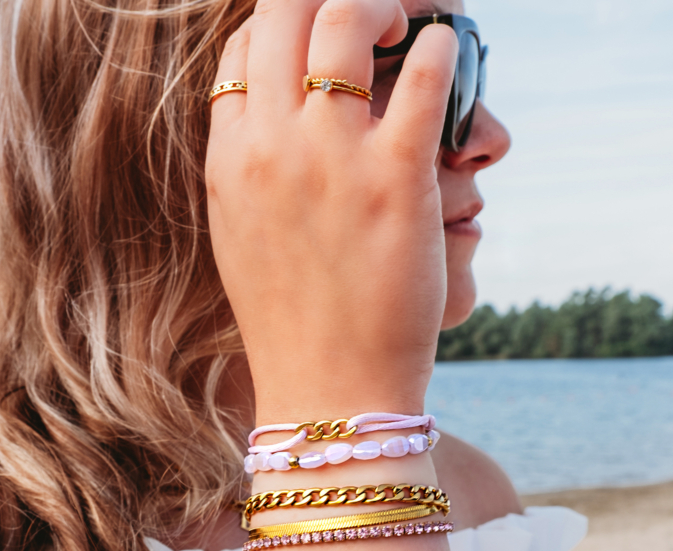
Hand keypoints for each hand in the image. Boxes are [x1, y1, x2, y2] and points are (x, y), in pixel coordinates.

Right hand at [205, 0, 457, 421]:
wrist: (327, 390)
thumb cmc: (290, 323)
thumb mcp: (242, 240)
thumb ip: (249, 172)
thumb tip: (270, 125)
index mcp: (229, 162)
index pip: (243, 50)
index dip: (280, 25)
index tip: (313, 35)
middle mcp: (271, 148)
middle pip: (285, 11)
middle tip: (367, 16)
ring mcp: (332, 161)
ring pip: (345, 20)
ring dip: (380, 3)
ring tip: (405, 21)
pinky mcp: (397, 181)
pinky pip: (423, 77)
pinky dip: (439, 49)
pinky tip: (443, 53)